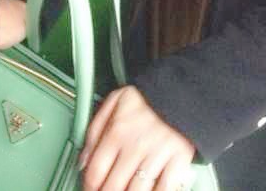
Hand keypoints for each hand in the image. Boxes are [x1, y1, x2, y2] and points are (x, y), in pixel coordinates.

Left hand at [79, 85, 196, 190]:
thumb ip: (94, 130)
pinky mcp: (179, 158)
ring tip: (128, 189)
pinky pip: (164, 189)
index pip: (95, 173)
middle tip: (109, 190)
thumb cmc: (149, 96)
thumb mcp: (115, 101)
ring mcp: (158, 153)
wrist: (182, 86)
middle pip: (113, 188)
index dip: (89, 188)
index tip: (92, 189)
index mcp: (117, 131)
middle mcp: (136, 145)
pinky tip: (150, 189)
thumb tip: (83, 160)